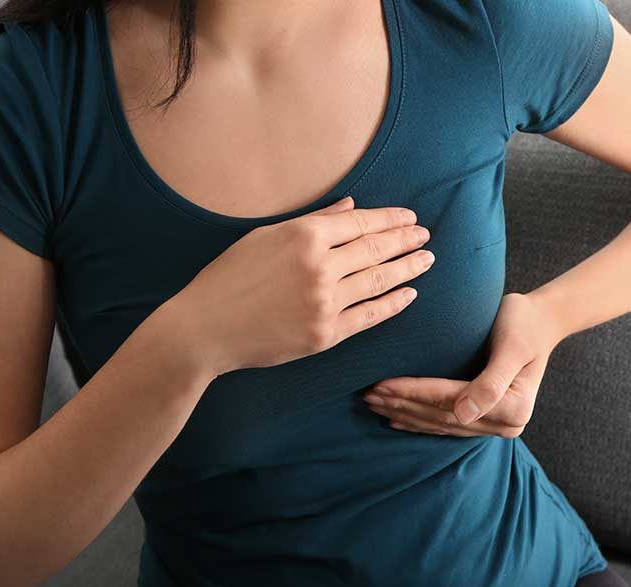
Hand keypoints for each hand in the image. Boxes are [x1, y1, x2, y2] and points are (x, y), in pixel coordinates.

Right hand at [172, 196, 435, 375]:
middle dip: (405, 242)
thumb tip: (352, 208)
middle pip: (375, 250)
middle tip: (426, 237)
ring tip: (426, 260)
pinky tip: (409, 294)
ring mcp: (324, 303)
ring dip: (407, 270)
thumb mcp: (265, 237)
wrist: (204, 329)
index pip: (360, 224)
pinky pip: (369, 316)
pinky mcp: (325, 334)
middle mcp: (319, 267)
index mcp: (304, 236)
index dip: (390, 220)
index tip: (410, 219)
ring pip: (378, 282)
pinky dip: (392, 304)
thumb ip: (313, 222)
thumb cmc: (228, 278)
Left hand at [361, 292, 565, 437]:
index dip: (414, 393)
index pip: (451, 401)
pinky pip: (445, 423)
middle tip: (367, 394)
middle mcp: (505, 424)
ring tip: (373, 403)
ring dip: (404, 414)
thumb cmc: (524, 323)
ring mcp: (494, 425)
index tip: (382, 384)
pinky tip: (395, 419)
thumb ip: (492, 383)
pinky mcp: (484, 418)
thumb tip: (465, 416)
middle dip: (402, 404)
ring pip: (439, 422)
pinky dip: (418, 421)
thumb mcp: (512, 347)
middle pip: (442, 415)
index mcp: (512, 409)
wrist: (541, 320)